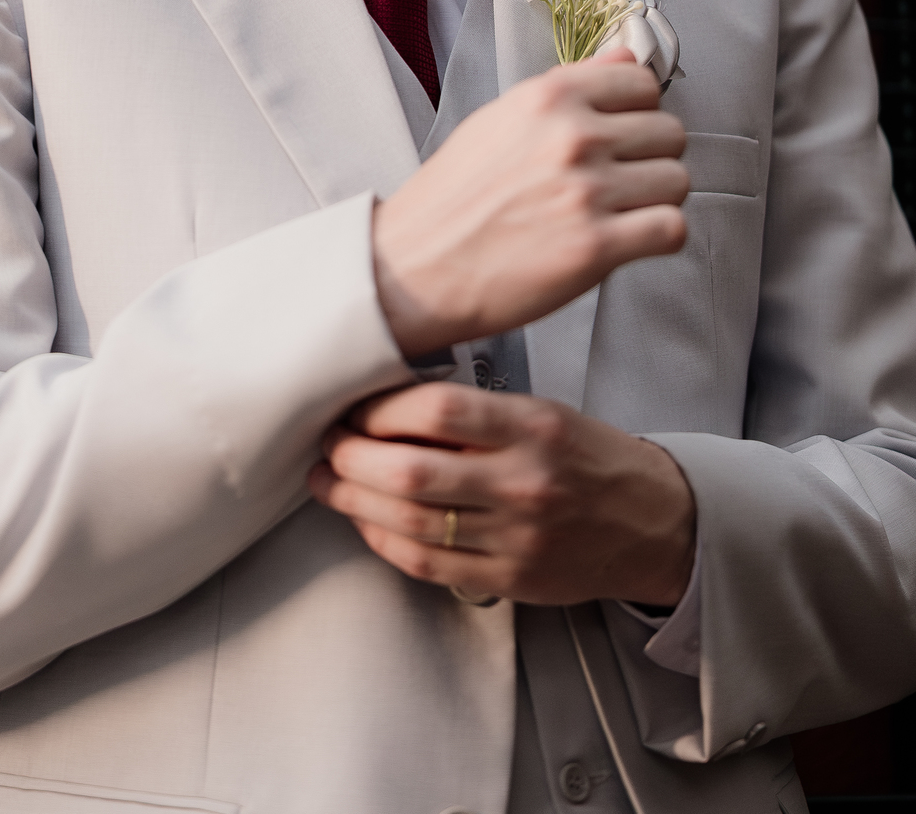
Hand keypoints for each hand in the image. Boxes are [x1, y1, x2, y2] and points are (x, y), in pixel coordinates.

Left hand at [309, 382, 696, 606]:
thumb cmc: (587, 457)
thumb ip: (476, 411)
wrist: (653, 523)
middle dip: (351, 455)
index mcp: (532, 427)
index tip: (354, 406)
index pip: (437, 409)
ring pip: (410, 521)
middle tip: (327, 442)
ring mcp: (515, 537)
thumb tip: (389, 403)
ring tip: (329, 479)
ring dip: (353, 499)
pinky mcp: (510, 578)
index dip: (380, 408)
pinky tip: (366, 519)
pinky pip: (427, 564)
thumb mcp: (541, 412)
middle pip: (411, 470)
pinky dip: (384, 540)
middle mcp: (523, 482)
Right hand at [372, 52, 688, 355]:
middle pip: (669, 132)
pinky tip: (629, 239)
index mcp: (549, 98)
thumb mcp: (501, 118)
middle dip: (651, 156)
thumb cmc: (453, 197)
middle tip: (621, 178)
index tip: (624, 130)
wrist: (415, 266)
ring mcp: (586, 192)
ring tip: (621, 211)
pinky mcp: (596, 248)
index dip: (639, 110)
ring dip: (657, 199)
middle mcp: (572, 137)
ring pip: (677, 181)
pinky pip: (670, 229)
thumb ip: (570, 86)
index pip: (643, 82)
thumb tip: (625, 58)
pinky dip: (657, 237)